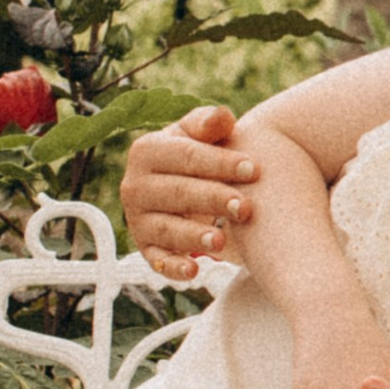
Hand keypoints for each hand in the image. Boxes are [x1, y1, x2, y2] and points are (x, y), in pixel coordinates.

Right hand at [123, 104, 257, 280]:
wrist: (183, 183)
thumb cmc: (198, 155)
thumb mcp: (201, 135)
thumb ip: (209, 124)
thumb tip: (222, 116)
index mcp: (147, 151)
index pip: (186, 156)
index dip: (220, 162)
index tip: (255, 169)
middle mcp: (135, 185)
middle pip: (177, 193)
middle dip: (213, 199)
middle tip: (247, 207)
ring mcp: (138, 219)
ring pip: (166, 228)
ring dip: (193, 236)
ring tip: (222, 241)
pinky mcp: (146, 247)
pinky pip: (157, 260)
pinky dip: (173, 268)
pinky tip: (194, 272)